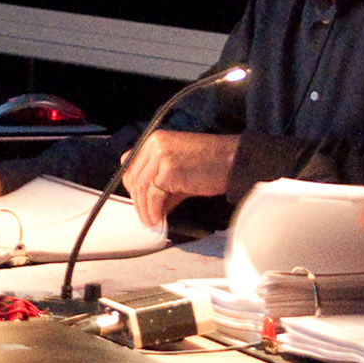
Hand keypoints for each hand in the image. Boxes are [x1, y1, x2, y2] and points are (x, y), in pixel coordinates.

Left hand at [120, 130, 237, 226]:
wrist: (233, 160)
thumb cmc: (212, 163)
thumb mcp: (179, 169)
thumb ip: (161, 184)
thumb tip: (150, 206)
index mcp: (155, 140)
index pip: (130, 165)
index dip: (133, 188)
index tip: (139, 203)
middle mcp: (154, 144)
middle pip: (133, 177)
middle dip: (138, 201)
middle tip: (145, 217)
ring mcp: (161, 155)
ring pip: (141, 188)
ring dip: (145, 210)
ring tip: (152, 222)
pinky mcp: (169, 170)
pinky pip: (154, 195)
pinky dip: (154, 211)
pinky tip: (160, 219)